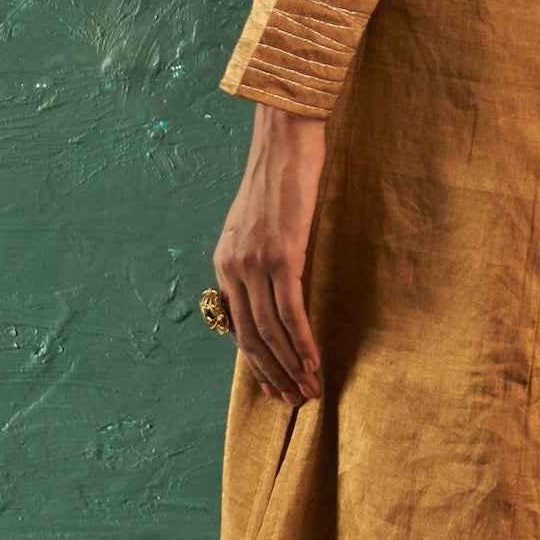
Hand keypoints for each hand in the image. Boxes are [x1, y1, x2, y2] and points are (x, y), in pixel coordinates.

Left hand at [213, 104, 326, 405]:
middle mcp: (233, 267)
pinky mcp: (282, 255)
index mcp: (225, 263)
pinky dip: (302, 341)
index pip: (238, 328)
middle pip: (251, 337)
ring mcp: (255, 263)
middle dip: (274, 374)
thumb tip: (278, 293)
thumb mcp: (261, 225)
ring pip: (270, 331)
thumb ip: (261, 259)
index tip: (277, 386)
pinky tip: (314, 361)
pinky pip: (290, 311)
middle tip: (294, 400)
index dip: (258, 363)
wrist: (286, 139)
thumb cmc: (282, 178)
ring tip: (310, 389)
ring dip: (291, 365)